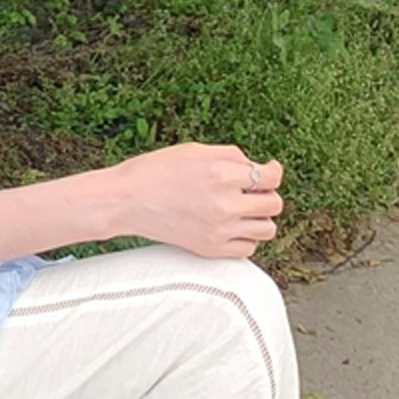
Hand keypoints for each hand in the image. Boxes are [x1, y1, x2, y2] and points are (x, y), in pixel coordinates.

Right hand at [103, 142, 284, 258]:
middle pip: (274, 204)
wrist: (125, 201)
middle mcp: (224, 204)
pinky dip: (245, 238)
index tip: (268, 171)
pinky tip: (230, 227)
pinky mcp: (209, 249)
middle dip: (266, 195)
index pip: (272, 177)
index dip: (274, 171)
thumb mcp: (194, 150)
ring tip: (242, 211)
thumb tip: (256, 167)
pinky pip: (248, 249)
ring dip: (259, 218)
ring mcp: (218, 230)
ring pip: (267, 229)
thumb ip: (230, 155)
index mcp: (221, 174)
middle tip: (250, 191)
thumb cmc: (154, 170)